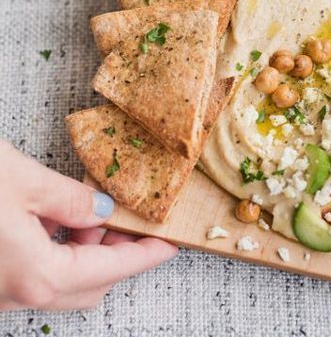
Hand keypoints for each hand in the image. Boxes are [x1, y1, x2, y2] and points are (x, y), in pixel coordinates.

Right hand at [0, 139, 176, 310]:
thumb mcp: (28, 182)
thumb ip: (72, 200)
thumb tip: (102, 209)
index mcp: (38, 275)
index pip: (109, 270)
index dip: (144, 255)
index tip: (168, 245)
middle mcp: (17, 294)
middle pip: (87, 286)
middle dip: (117, 255)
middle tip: (136, 223)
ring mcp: (0, 292)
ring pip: (59, 282)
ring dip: (84, 253)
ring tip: (95, 211)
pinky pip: (33, 274)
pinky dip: (55, 252)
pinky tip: (55, 217)